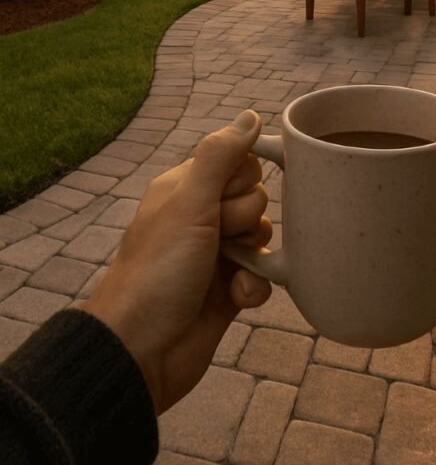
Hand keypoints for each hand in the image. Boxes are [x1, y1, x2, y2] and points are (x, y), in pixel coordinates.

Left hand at [80, 110, 271, 412]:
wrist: (142, 349)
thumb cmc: (159, 270)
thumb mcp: (189, 203)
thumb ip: (221, 155)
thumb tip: (251, 114)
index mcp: (186, 189)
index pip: (239, 162)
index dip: (241, 180)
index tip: (221, 200)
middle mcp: (202, 217)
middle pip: (256, 198)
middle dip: (246, 220)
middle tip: (217, 239)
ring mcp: (216, 255)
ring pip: (264, 236)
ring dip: (253, 255)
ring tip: (228, 271)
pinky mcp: (229, 291)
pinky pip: (263, 275)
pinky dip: (254, 287)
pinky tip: (236, 297)